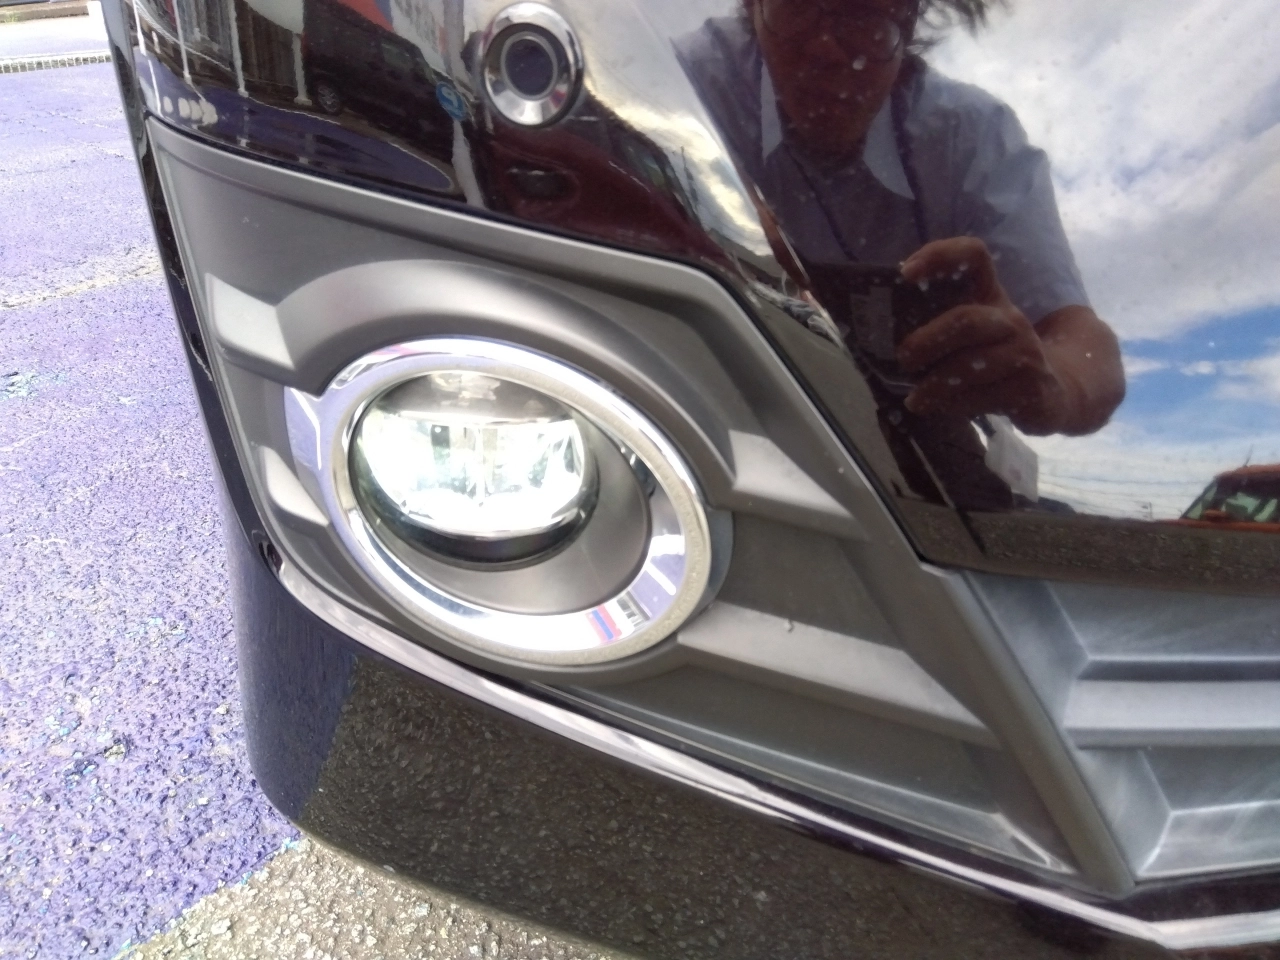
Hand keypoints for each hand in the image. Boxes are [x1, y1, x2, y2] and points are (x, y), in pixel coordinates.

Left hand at [895, 237, 1071, 435]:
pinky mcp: (1029, 388)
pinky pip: (983, 397)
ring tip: (915, 398)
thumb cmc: (995, 359)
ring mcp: (1024, 352)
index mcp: (990, 296)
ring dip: (935, 384)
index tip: (905, 273)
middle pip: (966, 320)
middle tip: (904, 359)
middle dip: (927, 341)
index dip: (940, 255)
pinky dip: (953, 405)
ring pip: (972, 365)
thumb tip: (878, 334)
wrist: (1052, 393)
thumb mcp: (972, 336)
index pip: (974, 256)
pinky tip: (937, 408)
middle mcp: (1010, 319)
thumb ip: (938, 327)